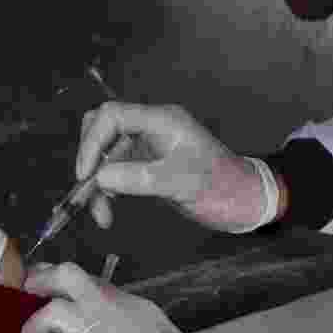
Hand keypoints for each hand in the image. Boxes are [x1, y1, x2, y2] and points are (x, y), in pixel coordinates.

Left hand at [21, 261, 230, 332]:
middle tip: (31, 294)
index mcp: (136, 306)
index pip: (97, 284)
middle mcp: (112, 310)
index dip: (74, 291)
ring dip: (35, 327)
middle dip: (44, 281)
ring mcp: (94, 332)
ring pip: (49, 309)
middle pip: (69, 275)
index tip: (61, 296)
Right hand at [77, 102, 280, 232]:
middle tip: (86, 191)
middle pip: (103, 131)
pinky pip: (117, 173)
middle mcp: (152, 129)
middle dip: (91, 161)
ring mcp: (149, 148)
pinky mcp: (148, 167)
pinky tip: (108, 214)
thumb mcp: (183, 183)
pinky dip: (108, 192)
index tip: (85, 174)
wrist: (246, 201)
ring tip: (101, 216)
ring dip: (98, 185)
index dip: (92, 141)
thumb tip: (101, 177)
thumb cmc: (223, 187)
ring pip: (107, 157)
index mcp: (162, 121)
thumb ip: (141, 178)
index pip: (113, 116)